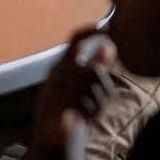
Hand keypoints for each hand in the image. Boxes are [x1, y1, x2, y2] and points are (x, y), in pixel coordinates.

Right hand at [25, 27, 117, 159]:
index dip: (90, 31)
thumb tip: (108, 45)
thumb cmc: (70, 103)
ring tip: (91, 111)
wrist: (52, 131)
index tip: (107, 28)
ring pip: (89, 87)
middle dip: (103, 88)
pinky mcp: (51, 105)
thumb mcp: (85, 82)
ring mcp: (52, 86)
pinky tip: (83, 117)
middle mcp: (56, 70)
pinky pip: (78, 103)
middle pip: (94, 70)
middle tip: (101, 102)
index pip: (76, 38)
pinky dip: (87, 112)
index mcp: (64, 62)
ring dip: (96, 103)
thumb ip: (98, 64)